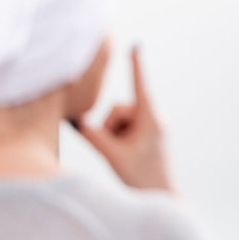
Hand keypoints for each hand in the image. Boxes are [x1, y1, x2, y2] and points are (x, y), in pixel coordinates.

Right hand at [76, 47, 175, 192]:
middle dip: (110, 127)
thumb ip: (92, 136)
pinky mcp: (151, 130)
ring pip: (120, 118)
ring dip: (115, 133)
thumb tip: (77, 120)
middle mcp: (154, 117)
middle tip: (116, 150)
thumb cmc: (141, 176)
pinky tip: (128, 154)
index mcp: (150, 119)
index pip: (141, 86)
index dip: (136, 65)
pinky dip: (120, 137)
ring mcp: (153, 123)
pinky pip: (127, 126)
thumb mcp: (112, 155)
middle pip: (119, 108)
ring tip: (124, 153)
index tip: (136, 45)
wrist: (161, 194)